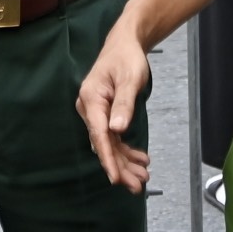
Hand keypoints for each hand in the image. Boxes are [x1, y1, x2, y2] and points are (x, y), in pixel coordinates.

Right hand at [77, 22, 153, 193]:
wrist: (124, 45)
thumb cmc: (126, 58)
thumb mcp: (130, 78)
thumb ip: (124, 103)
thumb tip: (117, 129)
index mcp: (92, 99)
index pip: (99, 134)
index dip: (108, 158)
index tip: (115, 178)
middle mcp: (90, 109)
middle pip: (104, 144)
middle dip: (120, 167)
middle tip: (137, 186)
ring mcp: (96, 113)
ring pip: (110, 144)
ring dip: (125, 162)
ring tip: (142, 178)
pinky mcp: (105, 115)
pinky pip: (114, 138)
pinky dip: (126, 151)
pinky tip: (140, 160)